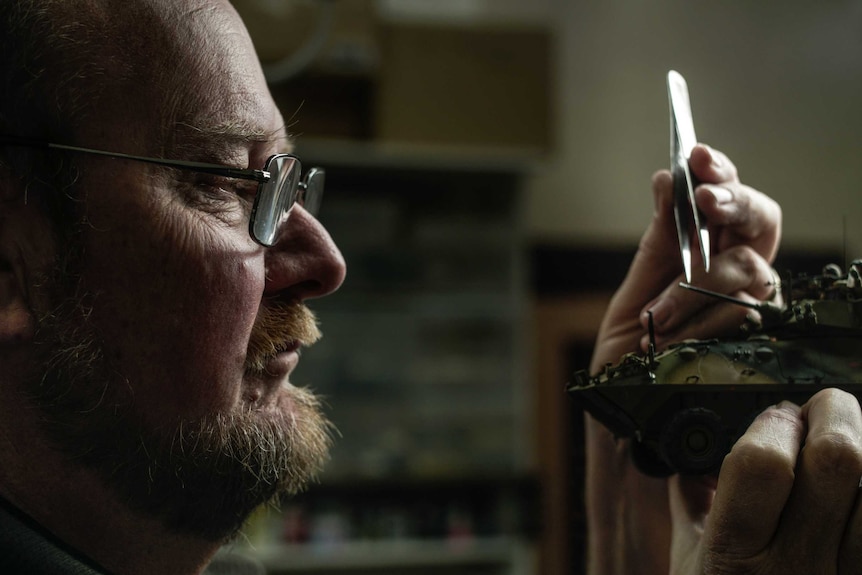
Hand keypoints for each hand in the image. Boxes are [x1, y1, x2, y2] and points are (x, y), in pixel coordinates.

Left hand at [591, 143, 781, 370]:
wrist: (626, 401)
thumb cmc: (635, 339)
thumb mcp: (640, 283)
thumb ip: (660, 235)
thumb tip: (667, 178)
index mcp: (716, 244)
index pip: (732, 193)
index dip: (721, 172)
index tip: (697, 156)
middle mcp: (743, 266)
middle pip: (761, 218)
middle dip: (732, 202)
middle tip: (704, 200)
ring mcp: (754, 301)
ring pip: (743, 269)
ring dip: (691, 287)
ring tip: (651, 315)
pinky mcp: (757, 339)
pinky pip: (737, 316)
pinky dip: (696, 324)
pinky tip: (664, 337)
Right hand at [669, 389, 861, 574]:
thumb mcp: (690, 565)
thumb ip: (692, 500)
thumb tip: (695, 448)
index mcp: (733, 560)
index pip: (764, 462)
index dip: (775, 423)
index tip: (777, 417)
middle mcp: (796, 573)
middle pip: (842, 461)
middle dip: (837, 414)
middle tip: (828, 411)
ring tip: (852, 456)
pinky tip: (860, 497)